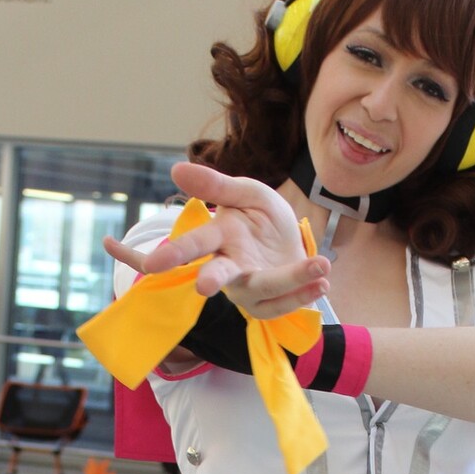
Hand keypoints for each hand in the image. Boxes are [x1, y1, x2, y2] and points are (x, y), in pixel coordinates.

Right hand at [105, 161, 330, 318]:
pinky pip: (283, 304)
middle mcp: (229, 266)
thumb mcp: (248, 193)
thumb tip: (176, 169)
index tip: (151, 265)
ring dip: (291, 280)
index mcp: (220, 237)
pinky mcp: (267, 304)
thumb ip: (216, 185)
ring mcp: (248, 289)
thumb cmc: (261, 216)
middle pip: (218, 275)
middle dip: (211, 280)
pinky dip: (304, 292)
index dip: (174, 254)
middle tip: (203, 288)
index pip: (194, 245)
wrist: (289, 241)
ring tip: (320, 264)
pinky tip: (322, 280)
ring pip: (262, 289)